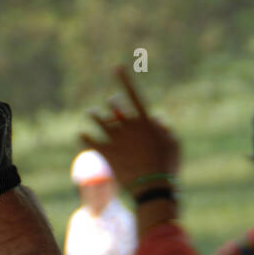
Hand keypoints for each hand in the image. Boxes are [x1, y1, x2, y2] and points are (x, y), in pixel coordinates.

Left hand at [81, 66, 179, 189]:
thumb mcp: (173, 143)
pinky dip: (84, 137)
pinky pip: (90, 141)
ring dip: (94, 116)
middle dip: (112, 104)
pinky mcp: (106, 153)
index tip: (116, 67)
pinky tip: (80, 134)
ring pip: (98, 121)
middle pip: (114, 107)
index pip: (132, 94)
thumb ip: (163, 127)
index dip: (124, 79)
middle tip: (110, 104)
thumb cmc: (167, 166)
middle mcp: (128, 125)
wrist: (153, 187)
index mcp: (144, 121)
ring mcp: (115, 139)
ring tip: (90, 113)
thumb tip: (154, 117)